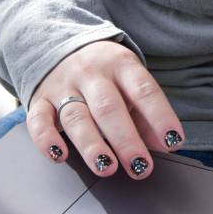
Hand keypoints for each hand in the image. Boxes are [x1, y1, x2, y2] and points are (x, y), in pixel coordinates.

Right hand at [26, 41, 179, 178]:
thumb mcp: (130, 83)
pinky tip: (60, 156)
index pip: (144, 90)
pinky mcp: (39, 100)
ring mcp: (63, 87)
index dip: (160, 116)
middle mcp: (91, 74)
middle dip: (126, 140)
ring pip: (76, 117)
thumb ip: (147, 115)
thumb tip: (166, 145)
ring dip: (92, 145)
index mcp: (121, 65)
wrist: (60, 46)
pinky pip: (38, 120)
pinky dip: (46, 139)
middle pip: (109, 108)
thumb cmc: (105, 74)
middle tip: (140, 166)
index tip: (173, 142)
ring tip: (107, 167)